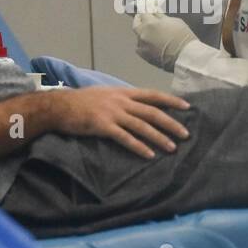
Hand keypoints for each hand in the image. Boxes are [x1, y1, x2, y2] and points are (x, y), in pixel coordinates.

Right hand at [46, 86, 190, 159]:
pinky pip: (125, 138)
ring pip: (142, 126)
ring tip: (172, 148)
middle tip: (185, 134)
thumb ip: (122, 99)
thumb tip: (137, 105)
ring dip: (159, 137)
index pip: (153, 95)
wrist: (59, 106)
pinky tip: (149, 154)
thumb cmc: (81, 101)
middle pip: (152, 112)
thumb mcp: (105, 94)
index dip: (171, 101)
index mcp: (123, 92)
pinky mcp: (103, 126)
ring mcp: (113, 113)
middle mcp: (121, 101)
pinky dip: (139, 146)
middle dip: (171, 123)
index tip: (187, 107)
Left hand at [133, 11, 197, 71]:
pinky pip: (140, 48)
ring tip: (151, 33)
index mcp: (150, 23)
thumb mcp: (174, 21)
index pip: (143, 12)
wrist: (185, 56)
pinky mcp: (144, 56)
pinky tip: (151, 44)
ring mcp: (142, 46)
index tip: (147, 7)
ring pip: (138, 36)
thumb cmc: (183, 37)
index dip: (146, 9)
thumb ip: (161, 16)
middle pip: (136, 24)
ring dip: (142, 33)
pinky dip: (143, 45)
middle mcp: (143, 34)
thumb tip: (156, 11)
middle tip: (145, 18)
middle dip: (140, 19)